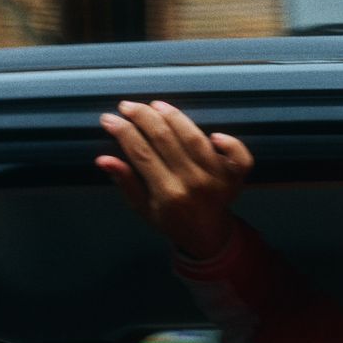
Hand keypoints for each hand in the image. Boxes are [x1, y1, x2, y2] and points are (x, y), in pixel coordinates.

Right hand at [97, 100, 252, 258]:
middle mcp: (193, 183)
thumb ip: (126, 182)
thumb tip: (103, 159)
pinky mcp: (236, 177)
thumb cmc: (171, 220)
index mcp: (168, 194)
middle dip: (143, 117)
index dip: (123, 132)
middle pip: (165, 140)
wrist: (208, 236)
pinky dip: (230, 142)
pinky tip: (214, 134)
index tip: (109, 119)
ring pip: (195, 138)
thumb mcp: (143, 208)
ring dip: (174, 117)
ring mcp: (217, 178)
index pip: (141, 153)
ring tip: (155, 105)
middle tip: (127, 105)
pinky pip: (239, 156)